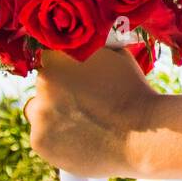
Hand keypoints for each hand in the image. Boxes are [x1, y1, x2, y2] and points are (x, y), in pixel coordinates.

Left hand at [23, 45, 155, 178]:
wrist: (142, 135)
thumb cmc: (134, 91)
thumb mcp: (116, 54)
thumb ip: (91, 46)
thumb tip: (85, 40)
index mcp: (59, 55)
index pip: (49, 57)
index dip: (63, 68)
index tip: (76, 78)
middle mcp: (43, 80)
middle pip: (43, 84)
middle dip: (58, 91)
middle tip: (85, 103)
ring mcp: (39, 112)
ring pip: (39, 111)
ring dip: (54, 114)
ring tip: (83, 123)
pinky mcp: (39, 140)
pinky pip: (42, 136)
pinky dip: (56, 139)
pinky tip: (80, 140)